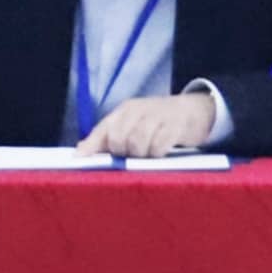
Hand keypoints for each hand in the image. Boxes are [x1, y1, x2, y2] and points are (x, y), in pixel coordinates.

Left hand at [82, 90, 221, 159]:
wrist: (193, 110)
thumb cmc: (157, 122)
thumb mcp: (132, 125)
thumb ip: (107, 139)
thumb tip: (79, 153)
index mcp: (124, 111)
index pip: (102, 129)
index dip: (91, 147)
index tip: (78, 162)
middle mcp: (138, 110)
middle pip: (118, 139)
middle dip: (123, 153)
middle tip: (133, 156)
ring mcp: (157, 116)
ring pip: (137, 142)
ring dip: (141, 155)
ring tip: (148, 155)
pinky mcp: (175, 125)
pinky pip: (158, 145)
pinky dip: (157, 154)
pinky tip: (161, 153)